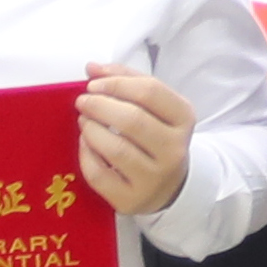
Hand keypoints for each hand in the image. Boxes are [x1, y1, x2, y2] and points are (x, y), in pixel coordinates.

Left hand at [77, 65, 196, 216]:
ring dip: (91, 129)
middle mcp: (174, 150)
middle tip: (82, 102)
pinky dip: (86, 156)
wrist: (169, 185)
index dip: (116, 83)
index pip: (150, 91)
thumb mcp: (153, 106)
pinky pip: (100, 175)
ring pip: (116, 149)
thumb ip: (125, 80)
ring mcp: (154, 178)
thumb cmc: (156, 136)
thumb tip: (92, 67)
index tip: (93, 83)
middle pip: (132, 120)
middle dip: (99, 105)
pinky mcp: (132, 200)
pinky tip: (85, 145)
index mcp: (183, 119)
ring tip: (83, 121)